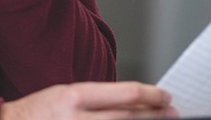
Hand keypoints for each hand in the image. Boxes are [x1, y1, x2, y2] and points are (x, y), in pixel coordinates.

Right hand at [0, 82, 176, 119]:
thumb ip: (98, 99)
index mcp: (74, 96)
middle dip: (155, 114)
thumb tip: (135, 102)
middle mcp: (76, 118)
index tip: (165, 96)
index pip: (125, 94)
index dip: (151, 95)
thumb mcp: (66, 94)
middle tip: (172, 112)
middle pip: (128, 117)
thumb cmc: (38, 112)